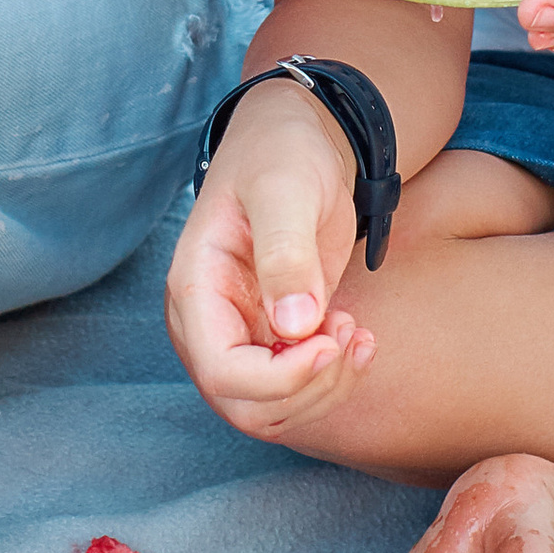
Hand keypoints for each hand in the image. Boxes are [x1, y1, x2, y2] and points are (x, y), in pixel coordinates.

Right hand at [163, 83, 375, 439]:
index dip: (279, 378)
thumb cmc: (283, 154)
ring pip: (275, 411)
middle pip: (247, 406)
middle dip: (309, 388)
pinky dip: (334, 379)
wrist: (297, 141)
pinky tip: (359, 336)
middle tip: (350, 336)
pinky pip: (297, 391)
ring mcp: (239, 337)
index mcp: (195, 288)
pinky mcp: (272, 341)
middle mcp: (209, 324)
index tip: (329, 342)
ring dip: (327, 388)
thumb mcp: (286, 190)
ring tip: (358, 334)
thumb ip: (285, 253)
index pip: (221, 372)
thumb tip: (293, 327)